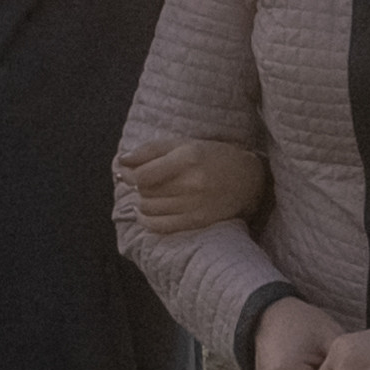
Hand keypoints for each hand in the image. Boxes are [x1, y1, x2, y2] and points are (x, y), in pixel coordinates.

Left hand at [119, 136, 271, 236]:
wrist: (248, 178)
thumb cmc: (212, 156)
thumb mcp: (183, 143)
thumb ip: (150, 150)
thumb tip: (121, 161)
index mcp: (188, 158)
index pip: (143, 175)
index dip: (129, 175)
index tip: (127, 173)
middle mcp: (192, 183)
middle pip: (145, 192)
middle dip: (136, 187)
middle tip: (141, 182)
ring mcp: (195, 204)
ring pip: (149, 209)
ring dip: (142, 203)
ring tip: (146, 195)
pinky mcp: (198, 221)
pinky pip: (161, 226)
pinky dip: (147, 220)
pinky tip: (146, 213)